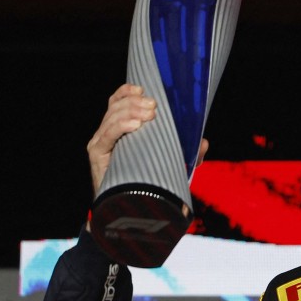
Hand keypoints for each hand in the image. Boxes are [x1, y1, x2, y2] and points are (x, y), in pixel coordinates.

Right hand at [86, 84, 209, 196]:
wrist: (129, 211)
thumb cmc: (147, 183)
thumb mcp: (170, 164)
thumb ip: (187, 154)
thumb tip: (203, 143)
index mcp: (120, 129)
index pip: (118, 102)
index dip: (128, 92)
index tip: (143, 89)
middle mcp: (108, 133)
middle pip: (116, 106)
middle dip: (135, 102)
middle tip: (154, 107)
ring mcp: (101, 142)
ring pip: (112, 117)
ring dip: (131, 111)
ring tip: (149, 115)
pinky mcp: (97, 154)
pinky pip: (106, 135)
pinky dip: (120, 126)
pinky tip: (134, 125)